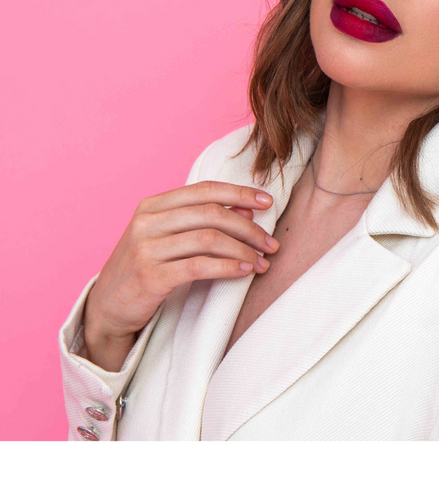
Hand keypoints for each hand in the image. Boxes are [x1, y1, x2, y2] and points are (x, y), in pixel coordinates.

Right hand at [82, 181, 278, 371]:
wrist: (107, 307)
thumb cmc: (145, 267)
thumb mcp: (169, 237)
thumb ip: (202, 220)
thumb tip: (248, 209)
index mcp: (153, 205)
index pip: (205, 190)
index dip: (240, 193)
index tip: (268, 202)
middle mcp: (147, 222)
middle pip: (212, 214)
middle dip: (249, 229)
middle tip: (271, 244)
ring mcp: (146, 248)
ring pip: (209, 239)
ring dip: (244, 251)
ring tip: (263, 263)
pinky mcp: (150, 276)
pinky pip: (199, 266)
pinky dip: (228, 267)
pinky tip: (244, 271)